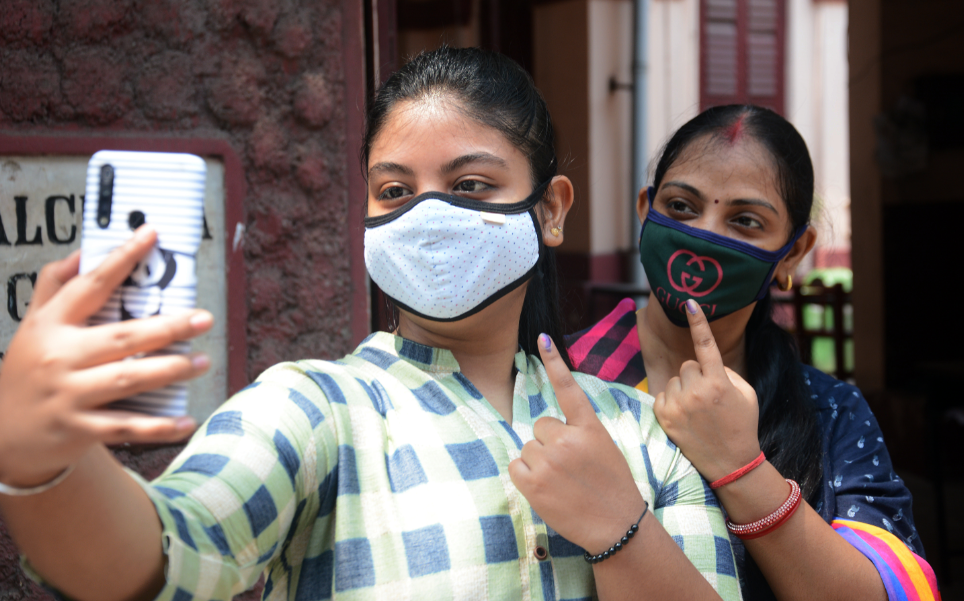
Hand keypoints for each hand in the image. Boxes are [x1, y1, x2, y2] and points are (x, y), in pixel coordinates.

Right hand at [0, 226, 211, 488]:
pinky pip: (126, 426)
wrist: (0, 436)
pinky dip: (159, 427)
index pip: (90, 286)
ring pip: (128, 378)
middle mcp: (59, 358)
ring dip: (170, 370)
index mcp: (50, 326)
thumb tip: (82, 253)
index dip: (121, 259)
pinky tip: (187, 421)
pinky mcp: (79, 429)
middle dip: (168, 327)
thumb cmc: (27, 371)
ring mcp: (69, 395)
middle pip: (122, 337)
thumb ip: (54, 288)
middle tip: (203, 318)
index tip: (150, 235)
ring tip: (203, 361)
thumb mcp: (32, 326)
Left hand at [508, 334, 644, 554]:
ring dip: (538, 461)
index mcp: (589, 427)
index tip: (543, 338)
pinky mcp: (532, 482)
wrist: (616, 526)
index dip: (555, 361)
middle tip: (570, 467)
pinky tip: (546, 489)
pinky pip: (516, 465)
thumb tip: (545, 429)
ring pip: (528, 447)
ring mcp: (548, 460)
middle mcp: (567, 439)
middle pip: (540, 426)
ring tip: (562, 481)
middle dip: (549, 443)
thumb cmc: (611, 486)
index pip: (568, 388)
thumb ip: (577, 433)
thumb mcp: (603, 448)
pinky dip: (526, 476)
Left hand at [654, 299, 760, 481]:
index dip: (698, 322)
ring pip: (675, 379)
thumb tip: (705, 361)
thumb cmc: (742, 424)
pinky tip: (686, 417)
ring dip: (684, 389)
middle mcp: (696, 391)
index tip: (689, 302)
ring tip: (698, 411)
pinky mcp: (664, 416)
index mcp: (719, 382)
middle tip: (709, 398)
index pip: (706, 345)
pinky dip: (673, 401)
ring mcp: (678, 404)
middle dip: (697, 375)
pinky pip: (664, 393)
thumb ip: (726, 371)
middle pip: (688, 365)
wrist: (731, 463)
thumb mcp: (746, 394)